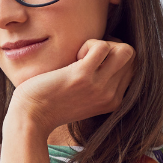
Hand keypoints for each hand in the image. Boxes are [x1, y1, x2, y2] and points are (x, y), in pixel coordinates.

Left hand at [6, 39, 135, 137]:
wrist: (30, 118)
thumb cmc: (48, 104)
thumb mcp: (82, 99)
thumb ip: (98, 85)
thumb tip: (105, 55)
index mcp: (113, 101)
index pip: (132, 67)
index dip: (114, 56)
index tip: (92, 60)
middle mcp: (110, 95)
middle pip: (131, 56)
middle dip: (111, 46)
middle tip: (88, 55)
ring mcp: (98, 87)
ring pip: (125, 50)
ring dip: (102, 44)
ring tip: (82, 56)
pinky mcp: (82, 77)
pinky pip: (101, 46)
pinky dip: (89, 44)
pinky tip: (74, 56)